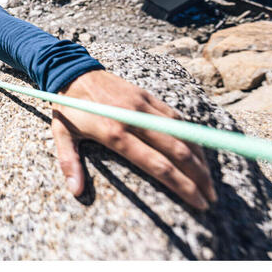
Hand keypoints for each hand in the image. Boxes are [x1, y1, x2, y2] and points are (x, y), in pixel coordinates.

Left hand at [51, 70, 215, 209]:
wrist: (73, 70)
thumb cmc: (67, 107)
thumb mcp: (60, 135)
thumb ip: (69, 163)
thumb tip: (76, 192)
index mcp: (115, 134)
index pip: (157, 165)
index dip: (181, 185)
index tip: (198, 202)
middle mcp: (134, 119)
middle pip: (177, 151)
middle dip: (198, 177)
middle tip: (211, 197)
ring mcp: (143, 105)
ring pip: (182, 132)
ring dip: (200, 156)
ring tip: (210, 179)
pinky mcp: (147, 95)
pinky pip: (175, 116)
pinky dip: (191, 133)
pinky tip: (199, 149)